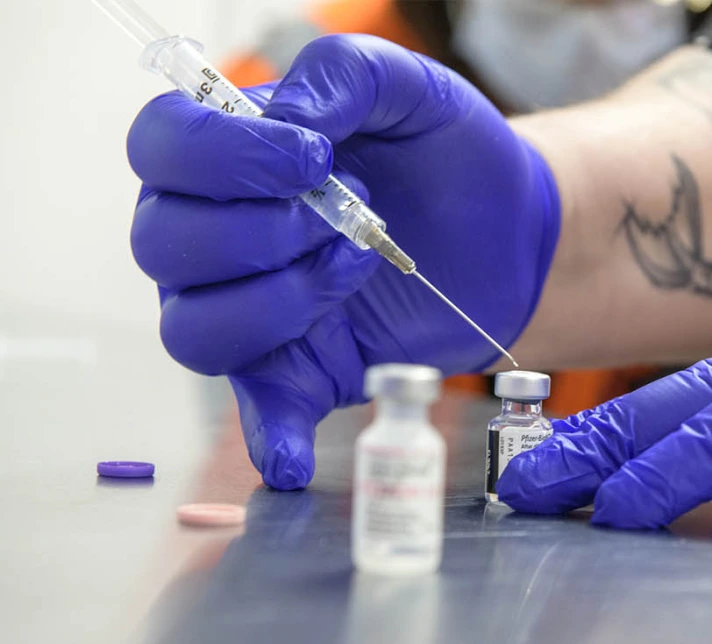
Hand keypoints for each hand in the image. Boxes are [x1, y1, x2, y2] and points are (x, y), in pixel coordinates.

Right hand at [128, 35, 559, 488]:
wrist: (511, 235)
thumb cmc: (450, 158)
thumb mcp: (410, 89)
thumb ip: (344, 77)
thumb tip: (289, 124)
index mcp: (228, 157)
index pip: (161, 148)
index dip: (220, 154)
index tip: (310, 155)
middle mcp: (215, 237)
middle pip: (164, 245)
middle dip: (261, 230)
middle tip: (347, 216)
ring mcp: (250, 310)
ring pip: (193, 329)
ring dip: (278, 301)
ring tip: (355, 268)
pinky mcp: (301, 370)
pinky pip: (258, 411)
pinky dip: (270, 437)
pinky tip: (292, 460)